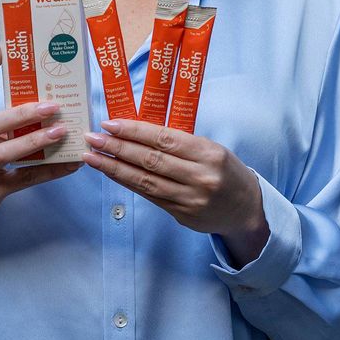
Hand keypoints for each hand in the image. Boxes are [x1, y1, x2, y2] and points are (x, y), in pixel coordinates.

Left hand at [81, 120, 270, 266]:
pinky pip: (150, 196)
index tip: (110, 124)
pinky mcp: (182, 215)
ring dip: (114, 168)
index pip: (164, 139)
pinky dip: (129, 183)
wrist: (246, 209)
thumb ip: (180, 143)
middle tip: (93, 138)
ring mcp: (190, 199)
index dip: (134, 131)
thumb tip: (138, 132)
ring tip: (93, 157)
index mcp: (208, 153)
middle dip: (117, 148)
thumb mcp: (211, 149)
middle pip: (150, 160)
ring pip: (145, 181)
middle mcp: (199, 177)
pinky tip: (112, 173)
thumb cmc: (226, 171)